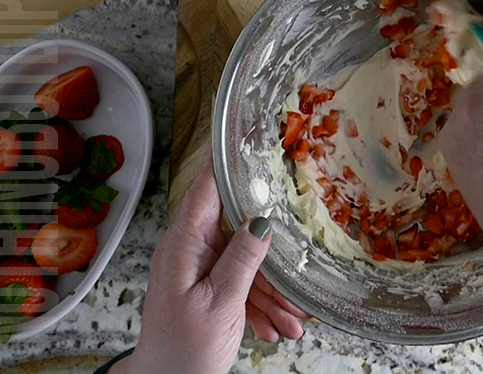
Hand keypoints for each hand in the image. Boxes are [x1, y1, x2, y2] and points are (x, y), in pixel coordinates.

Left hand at [111, 150, 307, 373]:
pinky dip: (261, 303)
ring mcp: (200, 267)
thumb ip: (243, 260)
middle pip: (239, 228)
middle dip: (271, 254)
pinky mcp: (209, 285)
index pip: (206, 188)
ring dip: (271, 290)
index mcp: (185, 244)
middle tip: (299, 264)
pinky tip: (277, 325)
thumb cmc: (183, 351)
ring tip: (293, 318)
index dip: (226, 159)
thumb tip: (262, 221)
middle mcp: (191, 248)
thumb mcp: (221, 305)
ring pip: (247, 261)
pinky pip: (243, 283)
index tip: (247, 131)